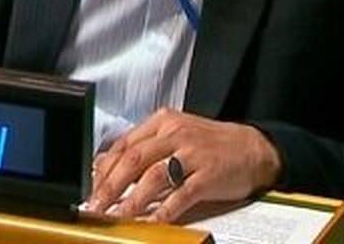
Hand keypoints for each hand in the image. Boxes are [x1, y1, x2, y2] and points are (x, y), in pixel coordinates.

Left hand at [87, 108, 282, 223]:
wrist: (253, 149)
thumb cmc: (210, 145)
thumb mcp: (175, 136)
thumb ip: (144, 149)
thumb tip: (106, 167)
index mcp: (163, 122)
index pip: (124, 144)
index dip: (103, 168)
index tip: (90, 188)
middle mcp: (175, 134)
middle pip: (133, 159)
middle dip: (110, 185)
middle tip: (96, 206)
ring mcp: (193, 154)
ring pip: (153, 176)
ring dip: (132, 200)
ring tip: (117, 216)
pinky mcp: (208, 175)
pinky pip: (181, 195)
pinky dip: (163, 210)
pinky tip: (151, 221)